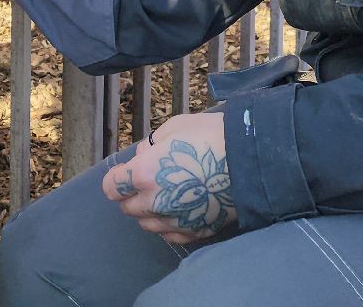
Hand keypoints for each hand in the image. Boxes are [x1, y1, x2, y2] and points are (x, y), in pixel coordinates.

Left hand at [100, 112, 235, 244]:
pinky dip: (169, 225)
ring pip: (147, 225)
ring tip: (166, 196)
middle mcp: (154, 202)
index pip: (112, 187)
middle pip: (127, 208)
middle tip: (149, 182)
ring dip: (149, 212)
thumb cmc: (210, 135)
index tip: (126, 173)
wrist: (250, 159)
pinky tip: (179, 211)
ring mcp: (174, 221)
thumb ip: (151, 144)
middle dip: (132, 195)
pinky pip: (170, 236)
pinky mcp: (194, 232)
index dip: (117, 179)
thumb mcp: (174, 127)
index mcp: (144, 174)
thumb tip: (142, 155)